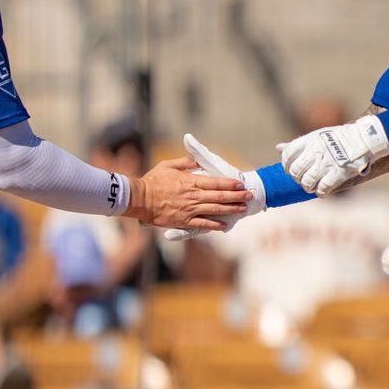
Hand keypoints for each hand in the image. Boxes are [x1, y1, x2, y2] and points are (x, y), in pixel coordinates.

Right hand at [127, 157, 250, 230]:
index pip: (215, 182)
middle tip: (249, 196)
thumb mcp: (168, 165)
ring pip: (215, 210)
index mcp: (190, 181)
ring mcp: (189, 209)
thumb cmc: (152, 180)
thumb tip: (198, 162)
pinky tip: (225, 225)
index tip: (240, 184)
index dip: (229, 184)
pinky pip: (202, 224)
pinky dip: (215, 224)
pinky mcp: (183, 221)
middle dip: (236, 196)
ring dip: (231, 209)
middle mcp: (193, 196)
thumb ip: (185, 163)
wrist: (138, 199)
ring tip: (243, 209)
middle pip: (219, 196)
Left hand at [277, 115, 388, 195]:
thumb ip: (298, 144)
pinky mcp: (339, 173)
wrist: (363, 138)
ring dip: (308, 187)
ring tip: (311, 186)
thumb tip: (278, 147)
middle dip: (297, 178)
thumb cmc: (337, 138)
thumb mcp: (316, 135)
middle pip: (296, 171)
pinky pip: (323, 188)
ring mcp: (328, 162)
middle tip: (302, 179)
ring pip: (307, 181)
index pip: (287, 154)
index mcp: (309, 140)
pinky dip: (320, 192)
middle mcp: (316, 151)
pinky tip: (322, 190)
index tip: (291, 170)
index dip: (286, 165)